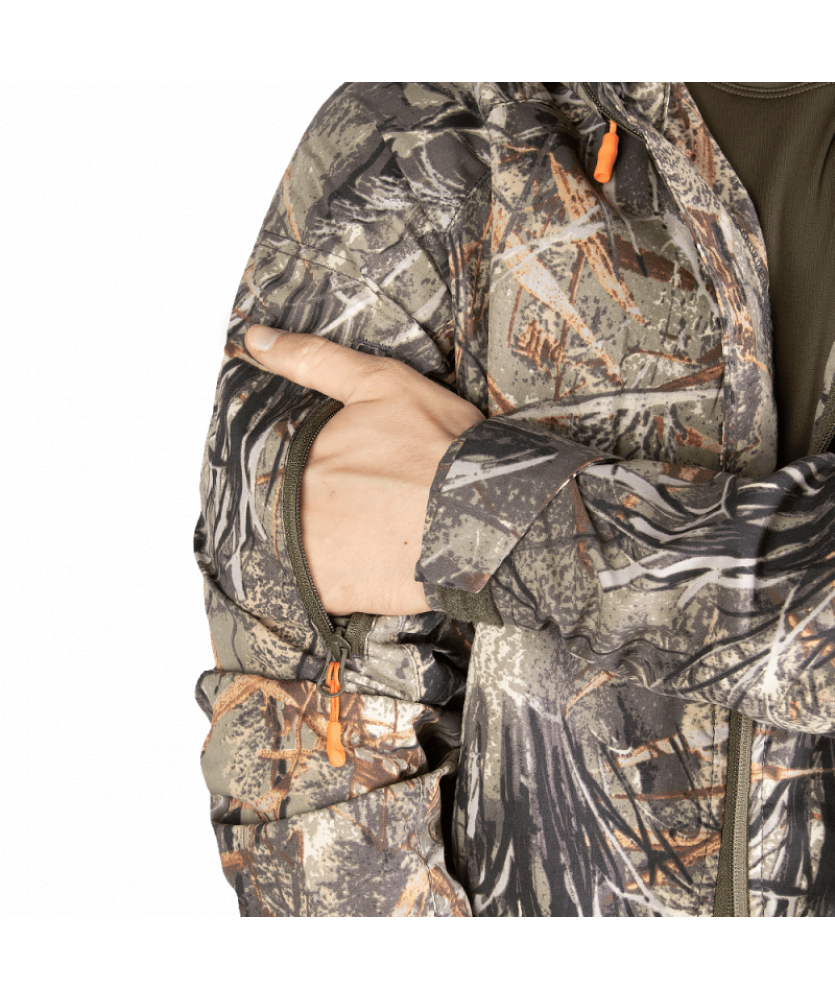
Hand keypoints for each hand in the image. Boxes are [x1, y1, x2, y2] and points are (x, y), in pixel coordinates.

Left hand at [245, 325, 484, 615]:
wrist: (485, 513)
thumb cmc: (440, 447)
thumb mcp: (382, 384)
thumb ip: (313, 360)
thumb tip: (254, 339)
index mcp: (299, 457)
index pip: (282, 467)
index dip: (322, 470)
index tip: (357, 476)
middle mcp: (295, 507)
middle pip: (296, 508)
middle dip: (331, 506)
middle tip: (378, 504)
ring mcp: (310, 554)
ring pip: (307, 547)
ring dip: (335, 543)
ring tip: (381, 533)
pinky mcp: (332, 594)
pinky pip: (324, 587)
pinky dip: (346, 577)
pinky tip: (378, 561)